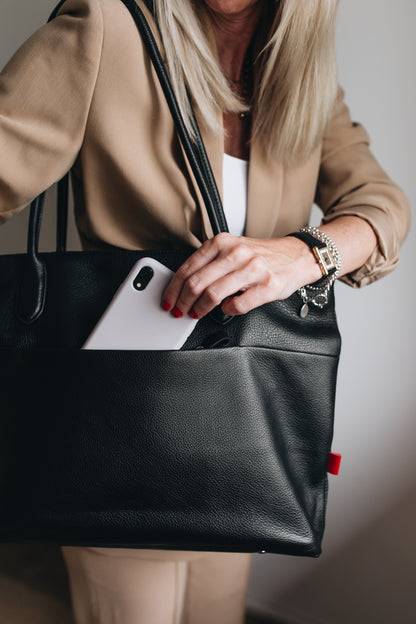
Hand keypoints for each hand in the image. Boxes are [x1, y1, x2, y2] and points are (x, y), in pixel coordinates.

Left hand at [161, 232, 320, 318]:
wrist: (298, 256)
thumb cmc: (263, 256)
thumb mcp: (233, 249)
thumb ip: (211, 262)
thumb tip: (184, 285)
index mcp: (222, 242)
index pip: (188, 267)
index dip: (173, 288)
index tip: (168, 300)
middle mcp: (236, 253)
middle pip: (196, 282)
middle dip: (183, 302)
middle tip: (179, 311)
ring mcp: (252, 269)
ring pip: (213, 294)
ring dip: (200, 308)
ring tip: (197, 313)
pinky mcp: (267, 286)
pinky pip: (237, 305)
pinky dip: (227, 311)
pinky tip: (226, 309)